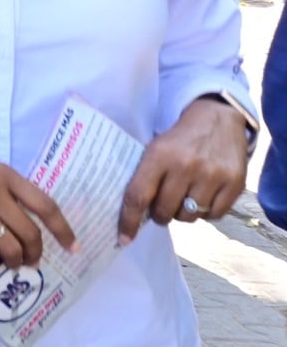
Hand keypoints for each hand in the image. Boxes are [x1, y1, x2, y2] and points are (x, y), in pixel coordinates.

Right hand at [0, 132, 78, 273]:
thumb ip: (4, 193)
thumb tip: (27, 230)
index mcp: (3, 173)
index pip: (44, 204)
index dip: (63, 229)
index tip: (73, 247)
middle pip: (29, 231)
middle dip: (35, 253)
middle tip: (32, 261)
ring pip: (8, 246)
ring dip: (14, 262)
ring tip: (10, 265)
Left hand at [118, 96, 249, 243]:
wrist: (217, 119)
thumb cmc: (179, 139)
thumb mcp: (155, 148)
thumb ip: (145, 176)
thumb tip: (131, 213)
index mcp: (159, 155)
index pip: (138, 195)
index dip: (128, 221)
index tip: (123, 239)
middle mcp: (186, 166)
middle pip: (164, 211)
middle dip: (159, 215)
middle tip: (161, 206)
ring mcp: (212, 176)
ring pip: (189, 217)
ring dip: (182, 214)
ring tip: (183, 198)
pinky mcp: (234, 184)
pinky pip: (213, 216)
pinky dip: (205, 212)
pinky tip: (203, 195)